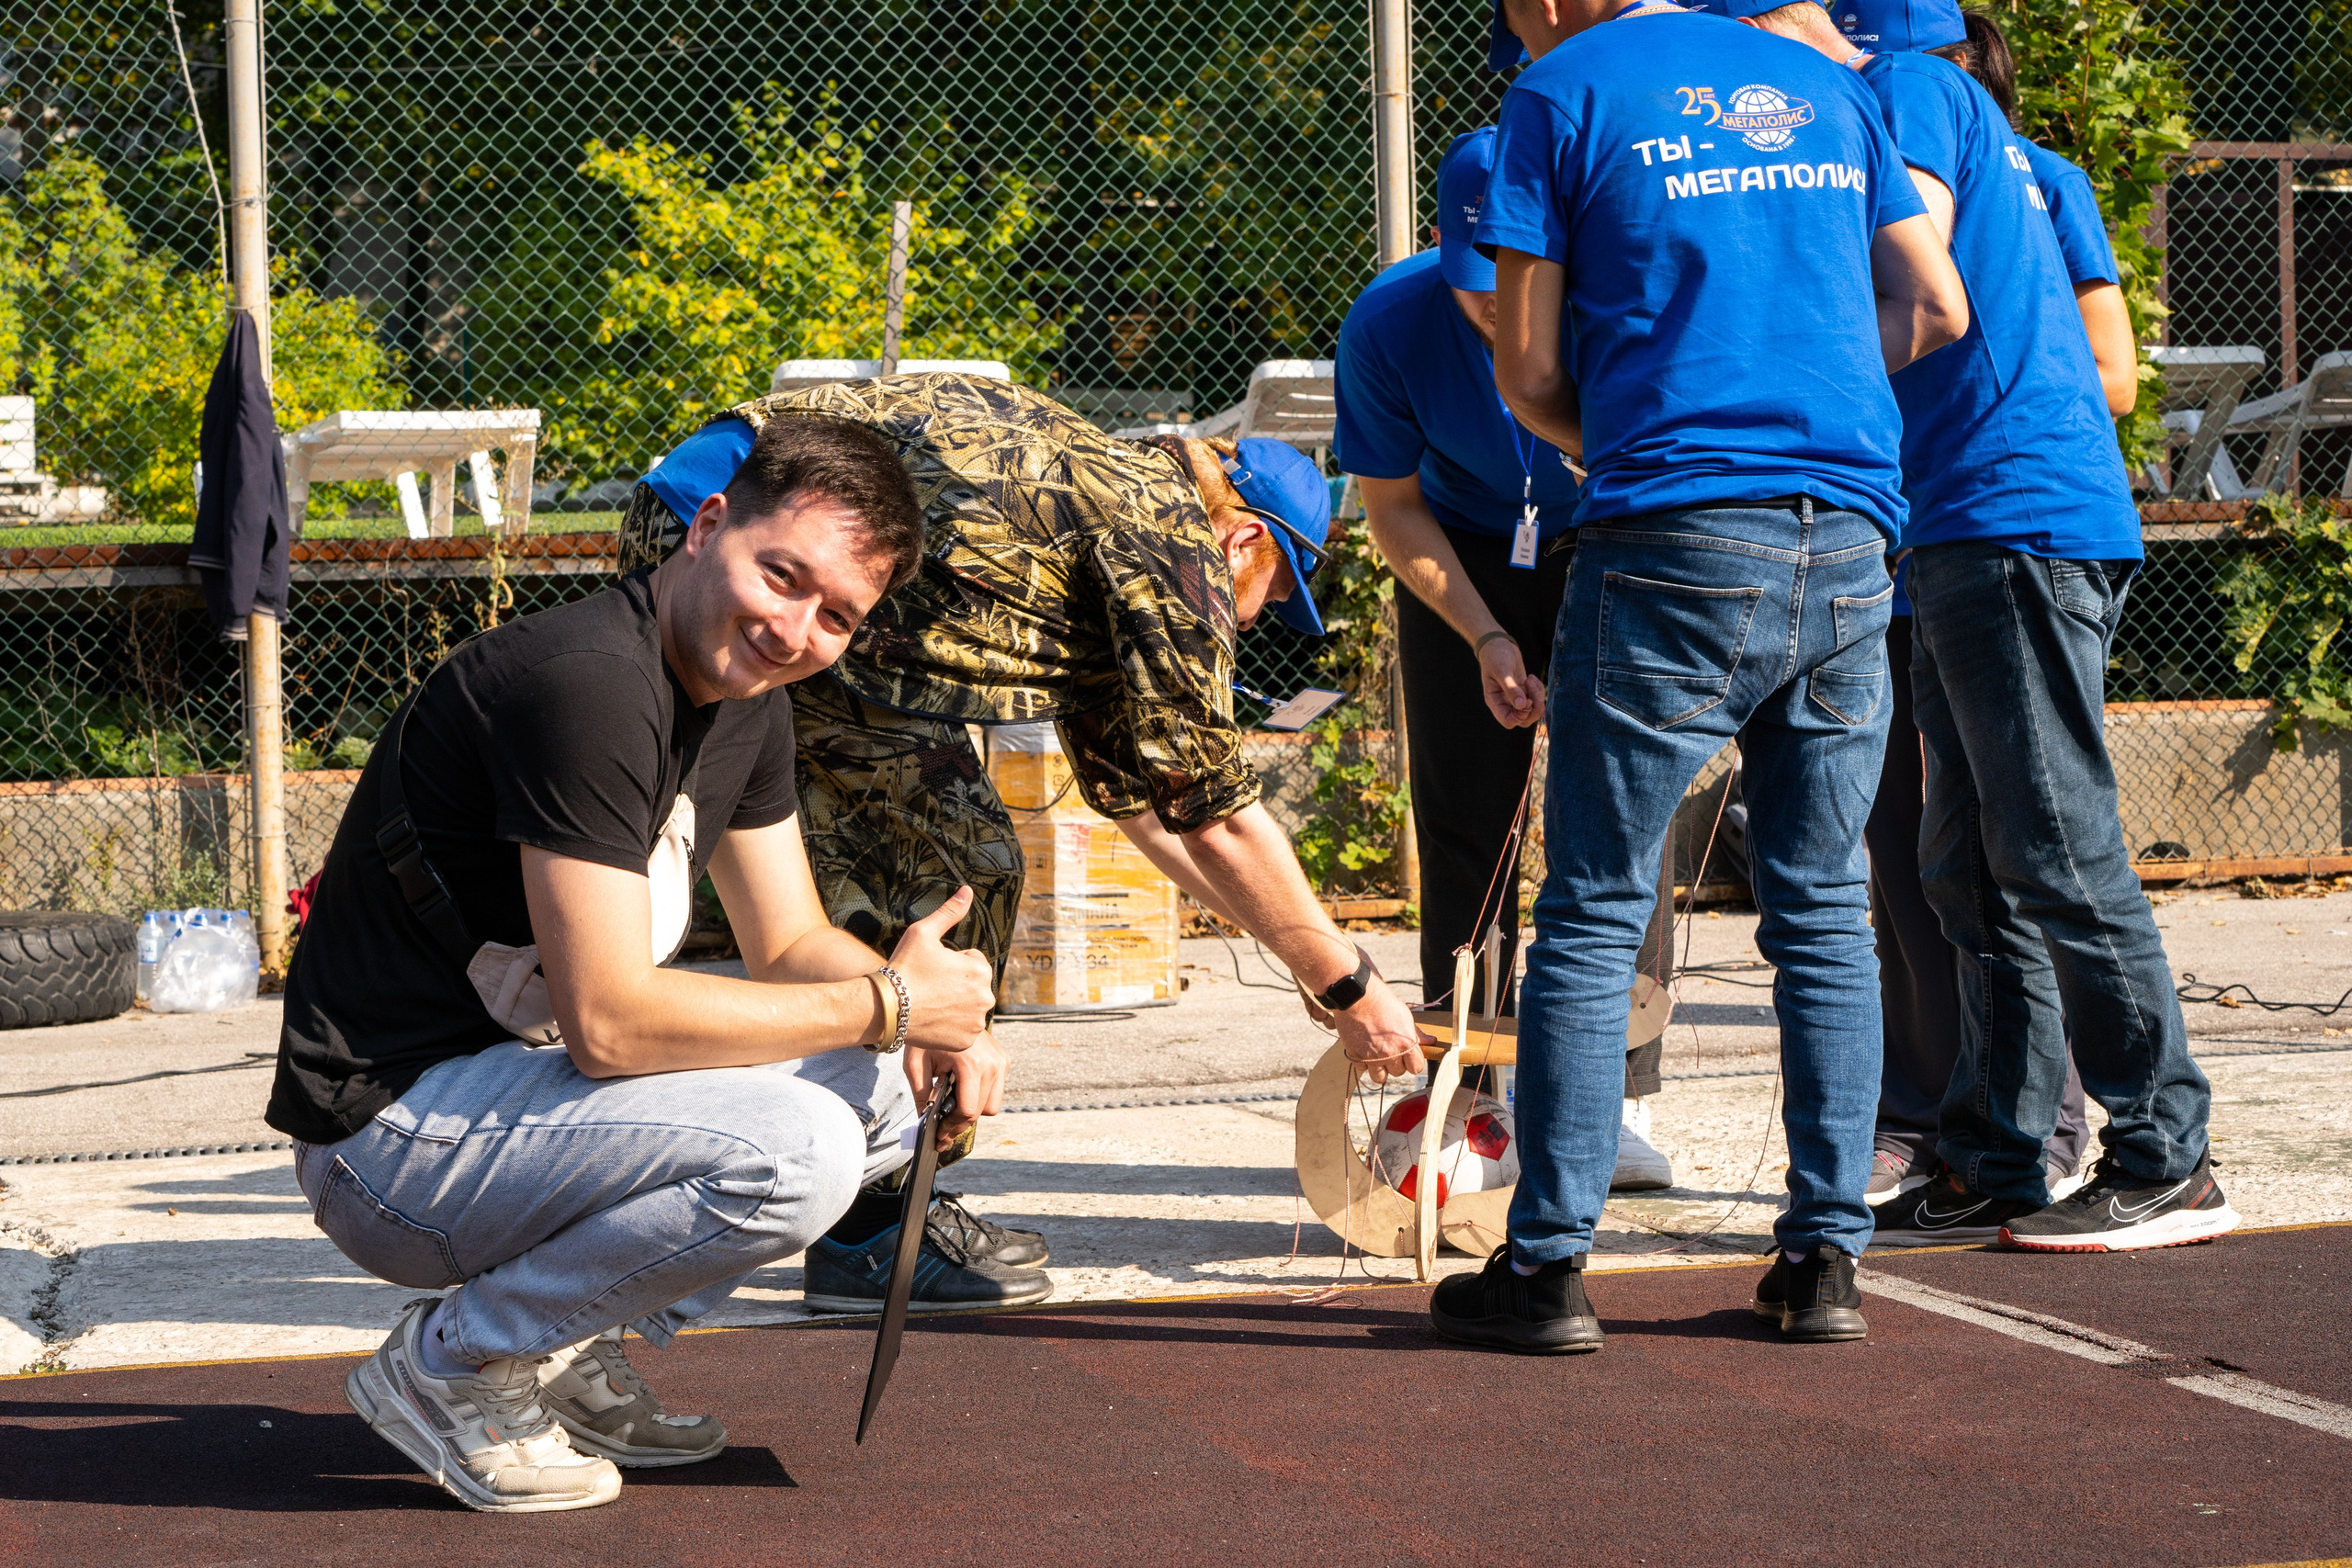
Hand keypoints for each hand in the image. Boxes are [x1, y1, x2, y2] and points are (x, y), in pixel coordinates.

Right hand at [886, 886, 996, 1053]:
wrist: (886, 1008)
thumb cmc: (903, 967)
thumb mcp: (923, 932)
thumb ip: (949, 912)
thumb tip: (967, 890)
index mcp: (980, 970)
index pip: (972, 963)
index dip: (951, 963)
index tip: (932, 969)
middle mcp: (986, 997)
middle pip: (973, 986)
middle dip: (956, 985)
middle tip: (929, 987)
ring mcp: (976, 1022)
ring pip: (968, 1008)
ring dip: (955, 1005)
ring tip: (929, 1003)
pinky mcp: (966, 1041)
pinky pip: (963, 1029)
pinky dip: (951, 1026)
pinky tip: (932, 1019)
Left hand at [906, 1028, 1007, 1149]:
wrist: (940, 1004)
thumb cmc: (926, 1034)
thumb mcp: (916, 1065)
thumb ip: (921, 1097)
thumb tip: (924, 1124)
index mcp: (971, 1064)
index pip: (968, 1110)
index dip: (953, 1127)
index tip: (940, 1136)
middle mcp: (992, 1063)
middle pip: (982, 1112)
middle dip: (961, 1123)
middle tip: (944, 1130)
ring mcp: (1001, 1060)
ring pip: (993, 1105)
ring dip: (974, 1109)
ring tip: (953, 1106)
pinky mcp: (1004, 1059)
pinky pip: (997, 1089)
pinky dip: (982, 1094)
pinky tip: (963, 1087)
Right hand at [1328, 977, 1427, 1084]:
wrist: (1357, 996)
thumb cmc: (1383, 1003)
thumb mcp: (1405, 1016)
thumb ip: (1417, 1033)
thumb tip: (1431, 1042)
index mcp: (1406, 1044)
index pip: (1416, 1068)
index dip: (1413, 1062)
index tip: (1409, 1056)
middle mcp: (1390, 1053)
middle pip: (1399, 1073)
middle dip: (1396, 1063)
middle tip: (1391, 1050)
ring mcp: (1371, 1057)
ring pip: (1380, 1078)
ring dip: (1381, 1069)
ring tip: (1379, 1056)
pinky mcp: (1355, 1056)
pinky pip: (1363, 1069)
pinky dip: (1364, 1062)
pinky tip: (1365, 1049)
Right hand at [1478, 635, 1543, 728]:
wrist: (1498, 645)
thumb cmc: (1495, 656)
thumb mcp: (1502, 671)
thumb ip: (1511, 689)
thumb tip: (1522, 705)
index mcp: (1495, 702)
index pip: (1509, 721)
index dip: (1520, 716)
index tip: (1526, 700)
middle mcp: (1505, 703)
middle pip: (1524, 720)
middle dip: (1534, 707)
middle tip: (1533, 688)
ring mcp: (1515, 698)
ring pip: (1532, 710)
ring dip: (1537, 697)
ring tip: (1531, 680)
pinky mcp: (1524, 691)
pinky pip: (1536, 699)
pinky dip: (1538, 690)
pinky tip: (1531, 678)